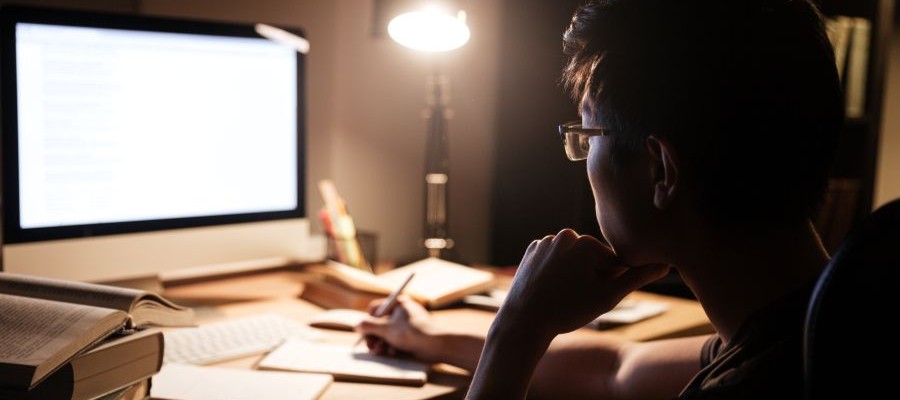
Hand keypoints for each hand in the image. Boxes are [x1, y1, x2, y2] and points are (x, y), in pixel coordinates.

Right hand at [357, 295, 443, 361]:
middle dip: (373, 335)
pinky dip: (391, 347)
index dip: (368, 320)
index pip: (375, 308)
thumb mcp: (386, 329)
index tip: (364, 332)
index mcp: (398, 303)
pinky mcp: (411, 337)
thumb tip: (356, 325)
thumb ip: (369, 326)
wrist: (437, 345)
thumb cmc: (412, 333)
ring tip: (379, 351)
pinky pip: (395, 340)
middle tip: (369, 346)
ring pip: (386, 334)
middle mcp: (402, 312)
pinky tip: (391, 353)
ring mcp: (406, 325)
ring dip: (380, 343)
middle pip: (379, 323)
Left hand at [500, 229, 669, 336]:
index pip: (614, 261)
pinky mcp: (532, 250)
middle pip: (592, 257)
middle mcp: (565, 235)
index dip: (609, 282)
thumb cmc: (568, 310)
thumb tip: (664, 266)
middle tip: (577, 297)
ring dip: (574, 274)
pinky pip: (554, 260)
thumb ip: (637, 278)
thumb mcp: (608, 296)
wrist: (524, 321)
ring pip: (572, 259)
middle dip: (591, 276)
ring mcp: (546, 241)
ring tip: (563, 294)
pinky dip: (555, 272)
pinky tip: (550, 288)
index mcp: (586, 242)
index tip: (592, 296)